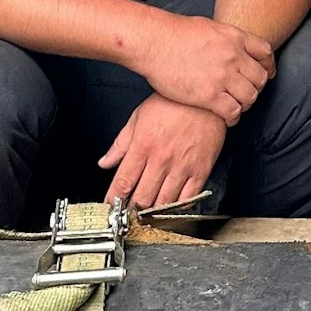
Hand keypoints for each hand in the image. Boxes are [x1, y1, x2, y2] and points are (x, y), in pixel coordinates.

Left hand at [98, 94, 226, 208]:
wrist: (205, 98)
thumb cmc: (173, 103)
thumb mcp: (138, 117)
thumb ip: (120, 144)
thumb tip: (105, 162)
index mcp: (143, 145)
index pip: (123, 181)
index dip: (114, 198)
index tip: (110, 206)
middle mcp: (161, 159)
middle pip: (142, 197)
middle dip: (132, 208)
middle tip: (129, 210)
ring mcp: (182, 167)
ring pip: (163, 202)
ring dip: (153, 211)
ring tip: (147, 213)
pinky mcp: (200, 171)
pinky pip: (188, 198)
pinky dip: (176, 207)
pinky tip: (169, 207)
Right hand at [135, 14, 274, 123]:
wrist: (153, 42)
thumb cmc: (173, 33)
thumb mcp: (208, 27)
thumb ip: (225, 39)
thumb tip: (230, 46)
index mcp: (234, 37)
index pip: (265, 53)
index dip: (268, 66)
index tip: (266, 74)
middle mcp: (233, 56)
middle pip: (259, 78)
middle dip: (256, 88)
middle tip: (247, 93)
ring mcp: (222, 76)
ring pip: (249, 97)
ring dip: (246, 104)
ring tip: (237, 106)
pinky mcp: (208, 95)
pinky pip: (232, 111)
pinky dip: (233, 117)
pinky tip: (227, 117)